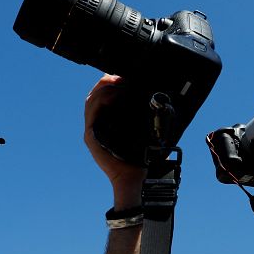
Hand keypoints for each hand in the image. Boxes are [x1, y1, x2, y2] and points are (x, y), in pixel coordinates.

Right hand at [84, 75, 146, 209]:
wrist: (137, 178)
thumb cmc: (143, 157)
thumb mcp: (147, 131)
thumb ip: (149, 117)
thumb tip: (163, 100)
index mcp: (109, 122)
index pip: (105, 95)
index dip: (112, 82)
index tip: (125, 75)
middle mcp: (98, 125)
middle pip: (96, 95)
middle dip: (107, 81)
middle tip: (120, 75)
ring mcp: (93, 130)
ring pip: (92, 100)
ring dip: (103, 88)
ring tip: (116, 81)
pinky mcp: (91, 137)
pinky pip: (91, 113)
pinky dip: (100, 100)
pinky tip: (112, 94)